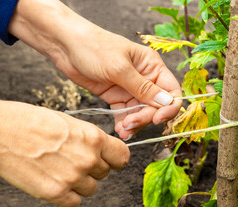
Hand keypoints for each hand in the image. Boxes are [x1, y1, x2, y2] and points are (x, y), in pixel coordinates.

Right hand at [0, 101, 129, 206]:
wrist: (1, 131)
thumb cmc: (32, 122)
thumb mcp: (71, 123)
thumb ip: (90, 140)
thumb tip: (102, 150)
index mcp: (94, 138)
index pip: (122, 157)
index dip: (115, 159)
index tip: (110, 160)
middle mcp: (88, 159)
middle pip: (105, 173)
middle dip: (93, 168)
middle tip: (73, 160)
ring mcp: (73, 177)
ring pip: (91, 189)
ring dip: (80, 183)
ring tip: (61, 169)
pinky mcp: (56, 193)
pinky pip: (75, 202)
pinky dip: (67, 196)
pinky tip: (55, 182)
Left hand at [8, 0, 182, 139]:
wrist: (65, 46)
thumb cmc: (94, 47)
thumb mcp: (120, 68)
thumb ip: (143, 88)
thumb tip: (167, 102)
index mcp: (152, 66)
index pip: (171, 91)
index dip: (169, 107)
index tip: (157, 119)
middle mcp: (145, 79)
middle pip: (156, 106)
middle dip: (145, 117)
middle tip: (131, 124)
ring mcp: (131, 89)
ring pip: (141, 113)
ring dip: (134, 123)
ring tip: (123, 130)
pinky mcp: (117, 97)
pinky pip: (126, 114)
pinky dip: (124, 124)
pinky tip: (119, 130)